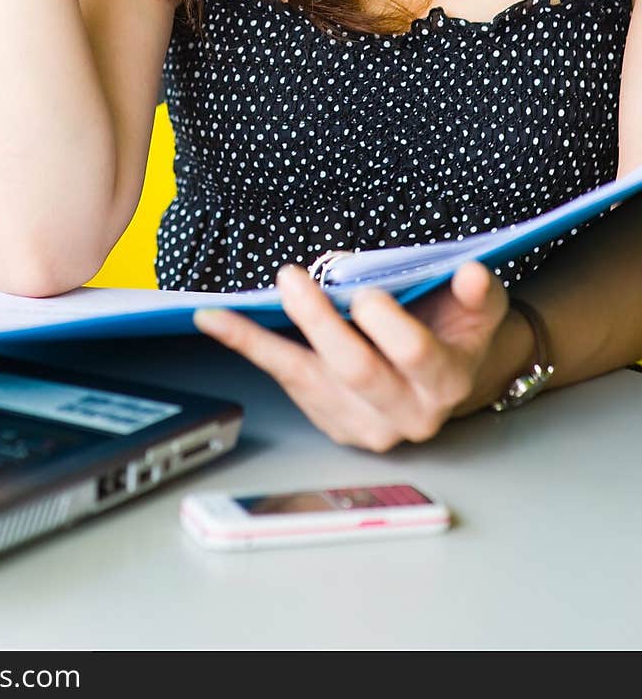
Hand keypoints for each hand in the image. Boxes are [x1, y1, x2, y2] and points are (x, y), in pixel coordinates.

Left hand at [193, 260, 508, 450]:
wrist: (455, 380)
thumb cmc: (461, 332)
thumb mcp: (483, 308)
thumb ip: (480, 293)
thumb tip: (472, 274)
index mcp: (446, 381)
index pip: (416, 357)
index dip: (389, 328)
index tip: (366, 294)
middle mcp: (406, 412)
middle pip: (356, 370)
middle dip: (321, 325)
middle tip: (295, 281)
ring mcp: (365, 424)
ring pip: (308, 379)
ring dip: (262, 341)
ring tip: (223, 311)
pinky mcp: (331, 420)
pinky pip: (286, 380)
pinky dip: (248, 346)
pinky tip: (214, 322)